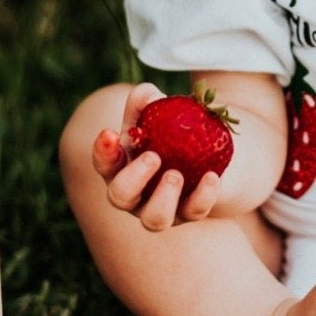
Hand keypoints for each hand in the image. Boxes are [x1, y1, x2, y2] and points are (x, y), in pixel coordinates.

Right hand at [91, 82, 221, 231]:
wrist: (212, 151)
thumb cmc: (174, 128)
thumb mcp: (161, 109)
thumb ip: (148, 98)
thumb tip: (149, 96)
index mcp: (123, 165)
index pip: (104, 162)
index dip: (103, 151)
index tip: (110, 133)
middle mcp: (136, 193)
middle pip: (120, 196)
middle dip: (133, 178)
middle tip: (152, 157)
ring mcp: (162, 208)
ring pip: (154, 220)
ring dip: (163, 199)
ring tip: (176, 175)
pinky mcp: (190, 213)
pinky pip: (194, 211)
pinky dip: (203, 195)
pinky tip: (211, 176)